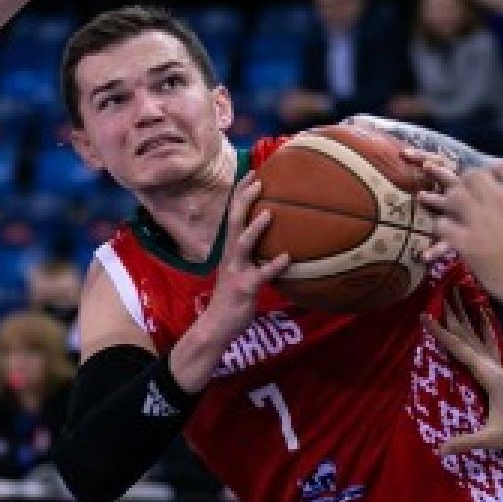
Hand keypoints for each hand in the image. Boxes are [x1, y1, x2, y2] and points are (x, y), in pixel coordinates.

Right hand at [194, 174, 289, 345]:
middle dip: (244, 200)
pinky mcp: (244, 288)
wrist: (216, 326)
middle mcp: (230, 256)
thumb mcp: (239, 272)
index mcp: (229, 251)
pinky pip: (261, 275)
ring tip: (269, 213)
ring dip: (255, 228)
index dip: (240, 195)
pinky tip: (287, 258)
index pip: (232, 216)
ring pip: (243, 244)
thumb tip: (274, 243)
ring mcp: (235, 272)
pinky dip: (273, 266)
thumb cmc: (231, 300)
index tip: (252, 174)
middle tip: (258, 180)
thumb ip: (252, 257)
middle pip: (234, 222)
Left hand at [419, 161, 502, 303]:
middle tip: (471, 194)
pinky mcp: (468, 245)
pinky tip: (450, 233)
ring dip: (454, 200)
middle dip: (471, 183)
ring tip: (455, 210)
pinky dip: (444, 227)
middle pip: (473, 176)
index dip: (497, 172)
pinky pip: (444, 226)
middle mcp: (501, 201)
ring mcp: (481, 221)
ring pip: (455, 196)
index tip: (496, 180)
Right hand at [427, 294, 502, 455]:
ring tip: (456, 293)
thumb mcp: (491, 439)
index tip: (425, 316)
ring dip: (465, 314)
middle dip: (452, 314)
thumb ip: (465, 443)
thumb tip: (439, 450)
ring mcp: (497, 366)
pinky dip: (482, 325)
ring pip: (476, 335)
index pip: (460, 350)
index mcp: (490, 376)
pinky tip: (481, 313)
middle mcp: (493, 366)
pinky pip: (488, 342)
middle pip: (467, 335)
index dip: (441, 333)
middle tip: (438, 291)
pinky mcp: (498, 370)